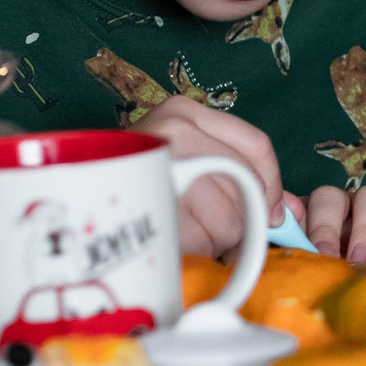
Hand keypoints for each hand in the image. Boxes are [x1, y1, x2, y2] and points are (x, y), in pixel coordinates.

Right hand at [138, 95, 302, 257]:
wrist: (69, 197)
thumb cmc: (135, 187)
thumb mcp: (189, 164)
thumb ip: (248, 181)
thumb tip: (297, 211)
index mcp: (184, 112)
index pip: (257, 148)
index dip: (272, 187)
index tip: (270, 214)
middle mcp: (173, 130)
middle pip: (247, 190)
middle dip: (236, 220)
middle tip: (206, 227)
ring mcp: (159, 166)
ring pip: (230, 222)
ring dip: (213, 241)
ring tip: (181, 231)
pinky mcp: (148, 205)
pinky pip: (202, 243)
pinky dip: (193, 253)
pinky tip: (171, 242)